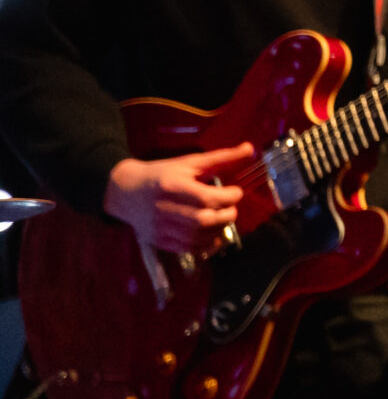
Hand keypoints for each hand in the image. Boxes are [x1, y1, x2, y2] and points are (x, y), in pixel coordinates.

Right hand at [103, 145, 253, 254]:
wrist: (124, 191)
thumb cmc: (161, 174)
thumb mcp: (189, 163)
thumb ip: (221, 158)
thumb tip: (250, 149)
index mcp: (172, 186)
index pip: (206, 198)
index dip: (229, 197)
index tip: (235, 192)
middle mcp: (164, 208)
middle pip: (203, 220)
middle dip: (226, 215)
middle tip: (230, 208)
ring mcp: (159, 227)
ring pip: (197, 238)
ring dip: (219, 231)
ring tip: (222, 220)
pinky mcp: (158, 240)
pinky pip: (187, 249)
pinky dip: (206, 245)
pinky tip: (213, 235)